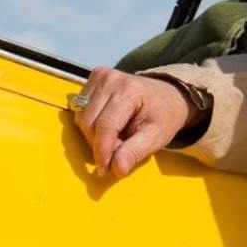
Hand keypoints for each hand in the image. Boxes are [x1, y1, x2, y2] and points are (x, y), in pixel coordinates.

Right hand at [71, 68, 193, 178]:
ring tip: (117, 136)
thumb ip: (135, 152)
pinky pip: (80, 109)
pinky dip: (91, 123)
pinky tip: (108, 124)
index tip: (103, 170)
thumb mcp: (156, 137)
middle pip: (89, 123)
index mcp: (130, 90)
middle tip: (119, 150)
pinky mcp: (94, 78)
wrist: (167, 95)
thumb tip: (117, 169)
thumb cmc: (163, 116)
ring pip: (81, 118)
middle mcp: (112, 79)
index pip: (106, 125)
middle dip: (100, 145)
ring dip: (94, 135)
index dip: (102, 151)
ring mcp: (101, 76)